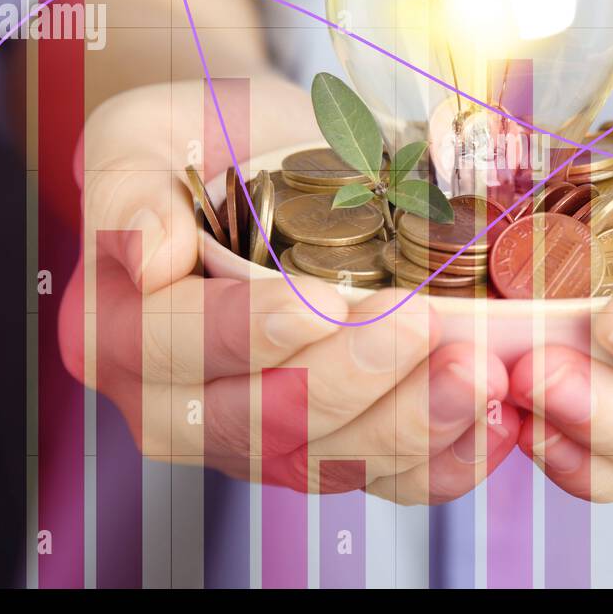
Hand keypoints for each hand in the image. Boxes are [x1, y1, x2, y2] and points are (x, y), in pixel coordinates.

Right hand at [57, 79, 518, 503]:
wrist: (264, 166)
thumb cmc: (205, 145)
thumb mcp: (144, 135)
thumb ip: (127, 188)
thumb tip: (148, 254)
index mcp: (121, 330)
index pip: (177, 348)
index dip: (251, 333)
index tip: (324, 301)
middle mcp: (179, 403)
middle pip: (261, 422)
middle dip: (351, 382)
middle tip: (423, 326)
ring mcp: (256, 436)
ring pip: (330, 459)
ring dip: (410, 424)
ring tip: (476, 374)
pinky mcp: (325, 446)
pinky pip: (382, 478)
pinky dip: (442, 459)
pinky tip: (491, 418)